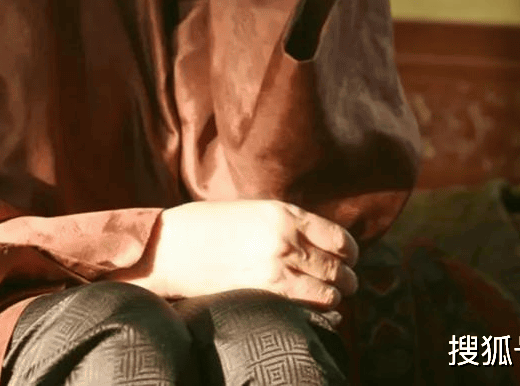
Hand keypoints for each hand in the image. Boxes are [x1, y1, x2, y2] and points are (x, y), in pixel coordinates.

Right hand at [113, 200, 358, 308]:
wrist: (170, 247)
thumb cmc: (206, 227)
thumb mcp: (251, 212)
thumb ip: (285, 225)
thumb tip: (316, 244)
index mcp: (283, 213)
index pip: (338, 238)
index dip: (349, 253)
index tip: (347, 261)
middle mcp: (286, 237)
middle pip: (339, 267)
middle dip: (346, 279)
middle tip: (345, 285)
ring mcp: (278, 265)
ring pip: (331, 290)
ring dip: (334, 296)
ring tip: (327, 297)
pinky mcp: (266, 290)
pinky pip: (310, 304)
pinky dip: (318, 308)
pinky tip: (310, 306)